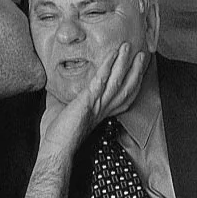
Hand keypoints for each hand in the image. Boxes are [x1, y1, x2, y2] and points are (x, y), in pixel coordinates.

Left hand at [41, 42, 147, 156]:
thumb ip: (63, 98)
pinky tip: (112, 54)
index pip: (122, 97)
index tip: (136, 69)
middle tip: (142, 55)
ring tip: (127, 47)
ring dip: (124, 63)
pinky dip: (107, 66)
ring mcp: (97, 105)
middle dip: (136, 70)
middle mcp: (103, 108)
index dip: (132, 83)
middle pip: (126, 87)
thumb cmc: (57, 135)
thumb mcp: (61, 110)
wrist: (55, 150)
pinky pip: (101, 81)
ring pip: (117, 81)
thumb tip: (54, 86)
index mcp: (100, 112)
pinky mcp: (88, 101)